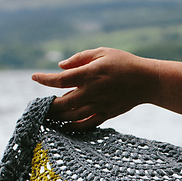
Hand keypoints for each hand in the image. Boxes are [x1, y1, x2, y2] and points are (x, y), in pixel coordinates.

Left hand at [32, 48, 158, 129]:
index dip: (44, 79)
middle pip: (63, 103)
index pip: (60, 79)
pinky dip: (74, 127)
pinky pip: (87, 125)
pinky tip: (66, 126)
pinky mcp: (107, 114)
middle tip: (41, 105)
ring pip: (73, 116)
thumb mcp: (102, 52)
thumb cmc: (124, 63)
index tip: (34, 77)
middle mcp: (92, 92)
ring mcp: (100, 105)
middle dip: (49, 105)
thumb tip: (60, 66)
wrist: (147, 81)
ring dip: (58, 117)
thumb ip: (79, 58)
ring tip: (50, 116)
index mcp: (90, 74)